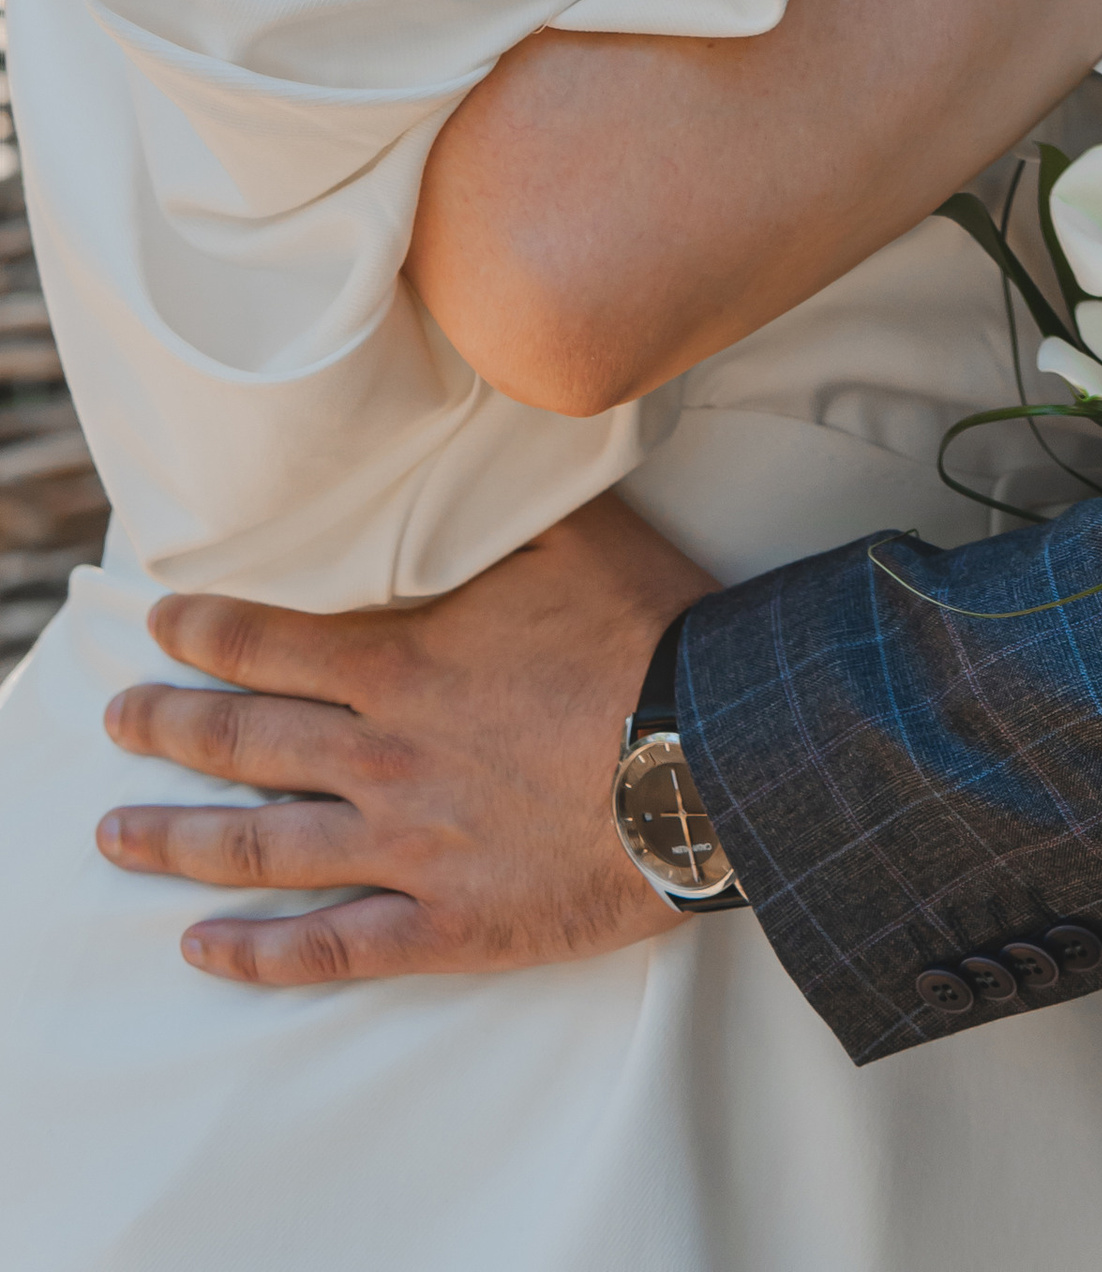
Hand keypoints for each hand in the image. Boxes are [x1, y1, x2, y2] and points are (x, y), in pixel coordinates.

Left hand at [97, 492, 708, 985]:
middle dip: (168, 726)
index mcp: (407, 662)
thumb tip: (475, 423)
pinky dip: (256, 953)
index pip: (272, 642)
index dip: (207, 630)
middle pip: (244, 741)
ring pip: (260, 847)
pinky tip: (203, 949)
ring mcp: (408, 846)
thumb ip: (506, 499)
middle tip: (115, 719)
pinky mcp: (447, 921)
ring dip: (177, 840)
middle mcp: (385, 755)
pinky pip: (328, 947)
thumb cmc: (653, 636)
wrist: (712, 758)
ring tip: (114, 834)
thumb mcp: (579, 532)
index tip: (161, 623)